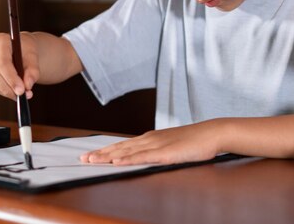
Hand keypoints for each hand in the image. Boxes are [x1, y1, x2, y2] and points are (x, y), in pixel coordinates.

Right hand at [0, 32, 39, 99]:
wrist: (22, 47)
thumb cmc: (27, 49)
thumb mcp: (33, 56)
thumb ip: (33, 70)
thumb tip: (28, 85)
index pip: (3, 62)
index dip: (11, 78)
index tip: (21, 90)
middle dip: (9, 87)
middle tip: (22, 95)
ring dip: (8, 91)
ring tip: (24, 95)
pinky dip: (5, 91)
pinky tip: (16, 93)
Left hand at [80, 121, 221, 164]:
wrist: (211, 133)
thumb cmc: (194, 141)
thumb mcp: (171, 146)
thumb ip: (157, 151)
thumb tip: (145, 157)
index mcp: (150, 138)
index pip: (122, 145)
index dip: (105, 150)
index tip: (90, 155)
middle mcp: (149, 139)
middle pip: (120, 147)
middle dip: (100, 153)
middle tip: (82, 158)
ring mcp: (156, 145)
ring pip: (127, 152)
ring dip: (108, 156)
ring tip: (92, 160)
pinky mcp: (165, 153)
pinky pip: (143, 157)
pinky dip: (128, 159)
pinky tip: (117, 161)